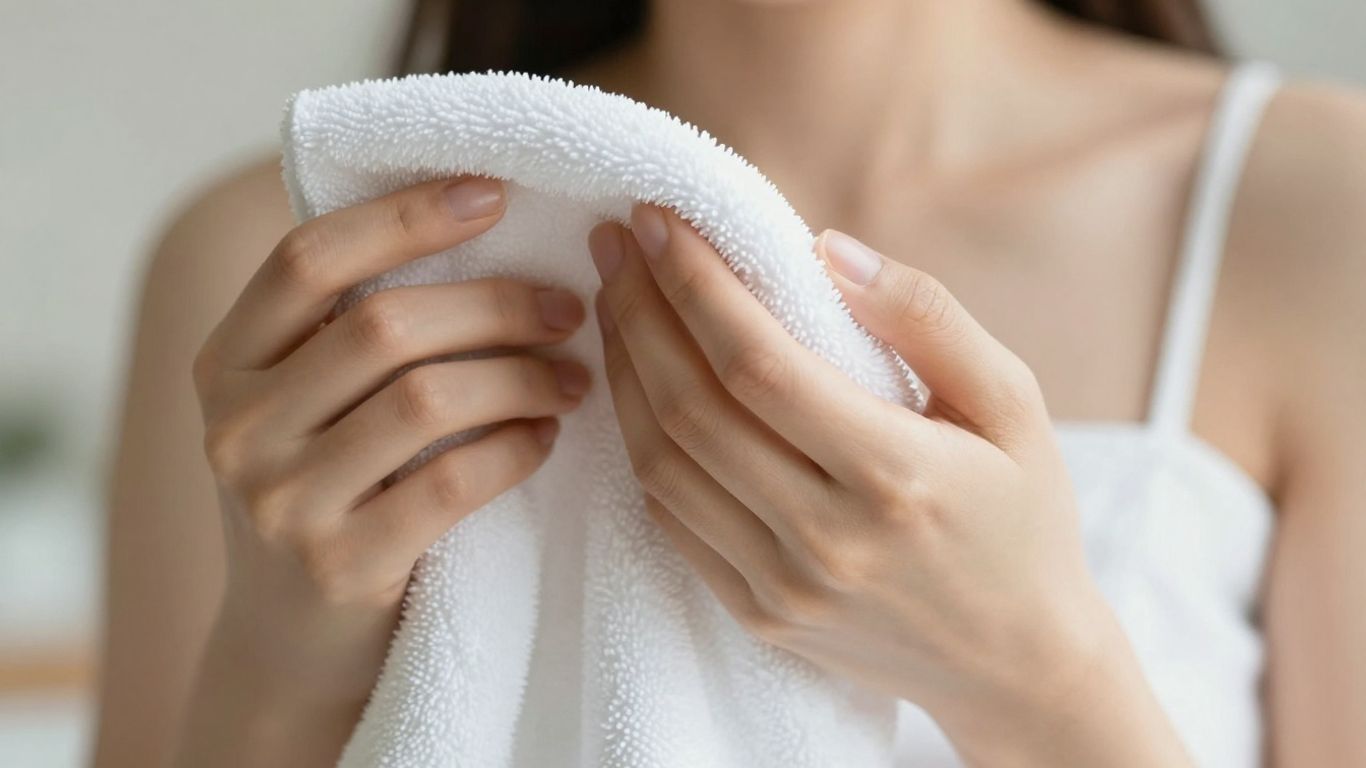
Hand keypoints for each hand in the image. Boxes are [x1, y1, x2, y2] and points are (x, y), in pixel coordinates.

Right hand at [179, 177, 590, 766]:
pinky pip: (453, 481)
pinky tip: (546, 437)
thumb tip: (481, 220)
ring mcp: (280, 502)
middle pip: (383, 325)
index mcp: (226, 362)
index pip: (308, 257)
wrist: (293, 647)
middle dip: (496, 304)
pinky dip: (516, 448)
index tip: (495, 193)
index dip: (405, 216)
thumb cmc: (330, 495)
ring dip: (521, 376)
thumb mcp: (307, 406)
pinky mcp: (340, 566)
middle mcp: (237, 426)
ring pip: (427, 399)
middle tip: (568, 306)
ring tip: (574, 377)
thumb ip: (352, 329)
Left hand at [589, 205, 1190, 765]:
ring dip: (624, 373)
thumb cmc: (1022, 517)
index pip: (757, 364)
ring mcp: (784, 586)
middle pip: (691, 408)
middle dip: (638, 311)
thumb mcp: (1013, 401)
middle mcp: (827, 538)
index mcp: (896, 473)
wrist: (1017, 662)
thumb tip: (826, 248)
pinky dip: (642, 444)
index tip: (658, 220)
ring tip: (617, 303)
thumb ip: (926, 316)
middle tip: (615, 244)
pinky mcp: (758, 614)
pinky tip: (637, 387)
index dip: (694, 285)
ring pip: (663, 465)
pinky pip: (671, 520)